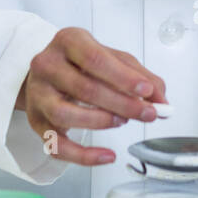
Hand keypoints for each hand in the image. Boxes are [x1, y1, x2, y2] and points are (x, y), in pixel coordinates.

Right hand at [15, 27, 165, 166]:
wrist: (47, 72)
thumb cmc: (82, 63)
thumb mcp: (111, 58)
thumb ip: (138, 75)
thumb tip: (161, 99)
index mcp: (68, 41)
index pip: (94, 59)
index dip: (123, 77)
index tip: (147, 91)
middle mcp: (47, 65)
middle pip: (84, 88)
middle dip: (122, 103)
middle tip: (148, 113)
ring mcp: (38, 95)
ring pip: (65, 114)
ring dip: (100, 122)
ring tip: (123, 121)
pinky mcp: (36, 122)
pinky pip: (56, 146)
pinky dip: (84, 156)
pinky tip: (107, 155)